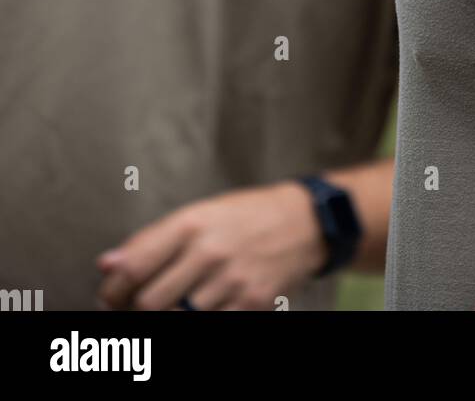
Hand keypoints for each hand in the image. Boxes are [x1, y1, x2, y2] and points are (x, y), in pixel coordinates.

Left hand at [95, 182, 327, 310]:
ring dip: (167, 316)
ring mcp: (231, 281)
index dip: (113, 288)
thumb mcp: (201, 212)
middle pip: (150, 301)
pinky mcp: (250, 304)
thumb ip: (153, 239)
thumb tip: (107, 264)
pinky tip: (198, 308)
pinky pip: (210, 325)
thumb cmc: (246, 215)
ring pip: (177, 319)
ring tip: (169, 305)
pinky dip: (198, 320)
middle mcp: (209, 251)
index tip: (109, 295)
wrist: (304, 222)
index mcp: (192, 223)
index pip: (135, 265)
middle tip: (132, 307)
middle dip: (133, 310)